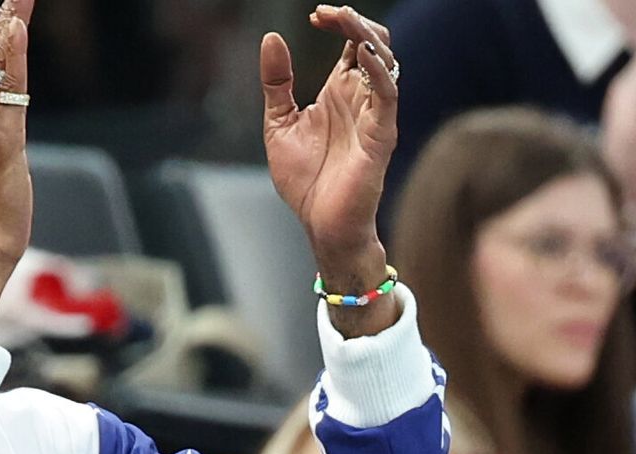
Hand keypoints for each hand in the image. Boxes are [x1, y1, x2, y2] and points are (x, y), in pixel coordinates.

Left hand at [261, 4, 399, 335]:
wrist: (320, 225)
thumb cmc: (306, 180)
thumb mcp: (278, 123)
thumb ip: (276, 83)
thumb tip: (272, 38)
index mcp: (340, 92)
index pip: (351, 42)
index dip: (339, 22)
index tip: (314, 14)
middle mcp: (361, 98)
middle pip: (374, 43)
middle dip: (354, 22)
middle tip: (325, 12)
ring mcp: (374, 115)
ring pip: (386, 62)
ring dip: (366, 37)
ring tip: (344, 20)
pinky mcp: (381, 136)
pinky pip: (388, 96)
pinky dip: (378, 71)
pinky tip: (360, 54)